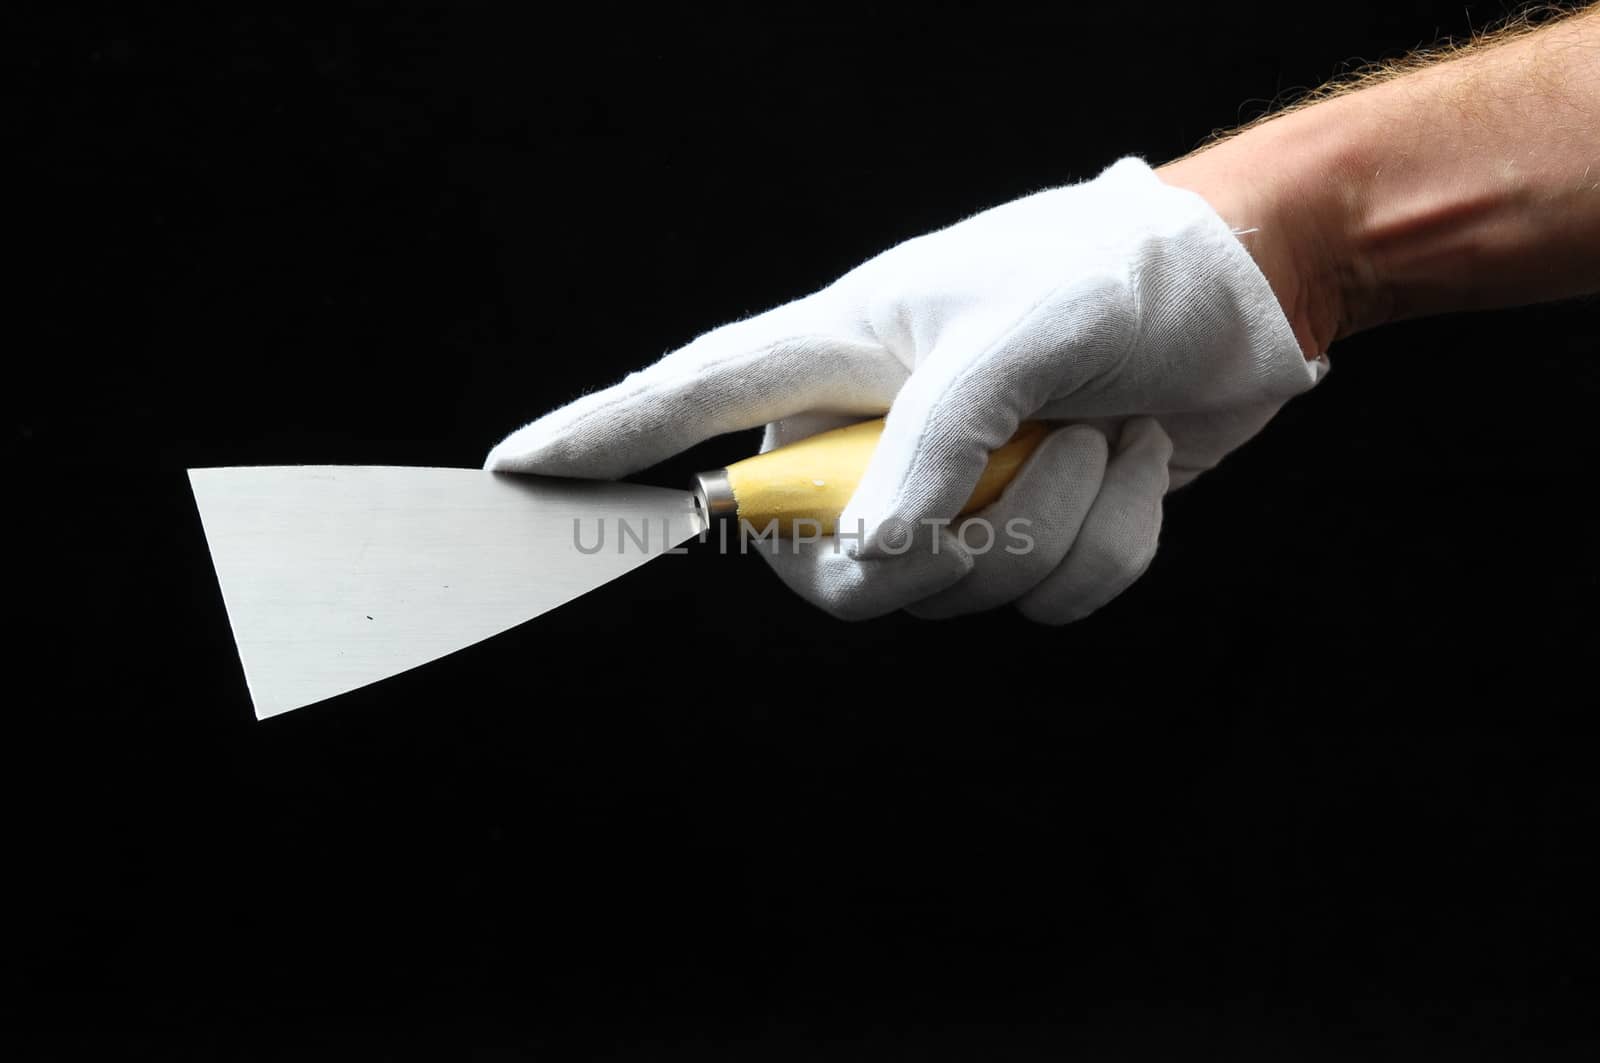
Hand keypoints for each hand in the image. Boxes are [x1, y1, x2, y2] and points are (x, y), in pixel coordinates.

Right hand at [486, 157, 1326, 621]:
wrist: (1240, 298)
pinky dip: (1110, 546)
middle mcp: (877, 433)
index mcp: (842, 353)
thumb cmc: (1120, 274)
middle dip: (944, 546)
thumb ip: (936, 440)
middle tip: (1024, 465)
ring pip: (952, 596)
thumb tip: (871, 555)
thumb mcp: (1021, 332)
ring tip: (1102, 430)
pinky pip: (1043, 602)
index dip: (601, 436)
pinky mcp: (1026, 534)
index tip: (515, 469)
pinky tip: (1134, 468)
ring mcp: (952, 493)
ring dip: (1057, 523)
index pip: (690, 399)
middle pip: (830, 567)